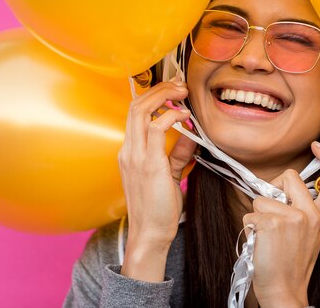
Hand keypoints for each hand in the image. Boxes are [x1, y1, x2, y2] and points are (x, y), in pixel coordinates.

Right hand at [117, 80, 195, 280]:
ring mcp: (135, 156)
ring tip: (182, 93)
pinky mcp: (148, 164)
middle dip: (159, 88)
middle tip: (180, 85)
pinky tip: (184, 116)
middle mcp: (128, 150)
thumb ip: (178, 153)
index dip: (153, 95)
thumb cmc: (158, 208)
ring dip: (163, 96)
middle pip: (135, 104)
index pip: (135, 112)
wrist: (150, 233)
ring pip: (141, 110)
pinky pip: (155, 129)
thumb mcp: (169, 174)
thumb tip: (190, 134)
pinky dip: (170, 117)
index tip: (174, 90)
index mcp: (130, 151)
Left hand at [243, 142, 319, 307]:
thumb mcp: (308, 234)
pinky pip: (250, 214)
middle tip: (273, 214)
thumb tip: (280, 191)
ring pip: (262, 198)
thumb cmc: (291, 264)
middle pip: (288, 176)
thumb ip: (301, 210)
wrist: (284, 291)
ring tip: (268, 238)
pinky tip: (261, 243)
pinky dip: (250, 227)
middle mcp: (311, 213)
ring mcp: (292, 217)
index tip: (318, 146)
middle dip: (275, 189)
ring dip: (258, 215)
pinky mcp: (272, 223)